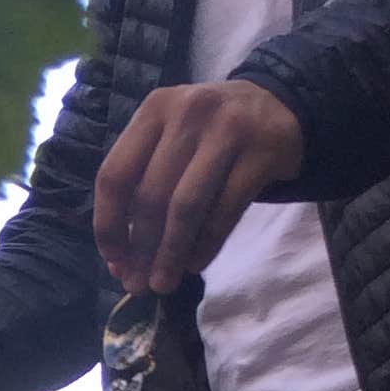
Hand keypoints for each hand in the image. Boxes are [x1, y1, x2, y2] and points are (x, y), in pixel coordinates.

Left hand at [94, 79, 305, 293]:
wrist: (280, 105)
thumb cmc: (211, 133)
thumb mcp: (172, 140)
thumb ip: (143, 188)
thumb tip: (119, 262)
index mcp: (154, 110)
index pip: (114, 175)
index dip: (108, 224)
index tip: (113, 259)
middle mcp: (187, 113)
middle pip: (151, 196)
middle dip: (141, 250)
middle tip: (139, 285)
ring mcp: (227, 129)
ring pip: (186, 207)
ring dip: (171, 254)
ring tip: (163, 284)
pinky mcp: (261, 151)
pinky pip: (225, 211)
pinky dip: (206, 245)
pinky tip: (195, 264)